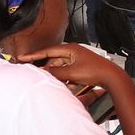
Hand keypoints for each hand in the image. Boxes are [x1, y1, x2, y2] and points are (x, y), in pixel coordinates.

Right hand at [16, 44, 130, 97]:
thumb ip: (55, 72)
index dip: (34, 55)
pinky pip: (68, 73)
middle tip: (40, 77)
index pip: (47, 51)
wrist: (112, 77)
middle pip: (54, 61)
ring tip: (59, 84)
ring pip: (61, 68)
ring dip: (59, 76)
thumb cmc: (96, 71)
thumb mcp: (72, 72)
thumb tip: (42, 72)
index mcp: (70, 49)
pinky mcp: (81, 67)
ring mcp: (78, 59)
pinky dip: (66, 79)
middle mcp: (73, 52)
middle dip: (49, 70)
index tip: (22, 57)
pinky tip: (68, 86)